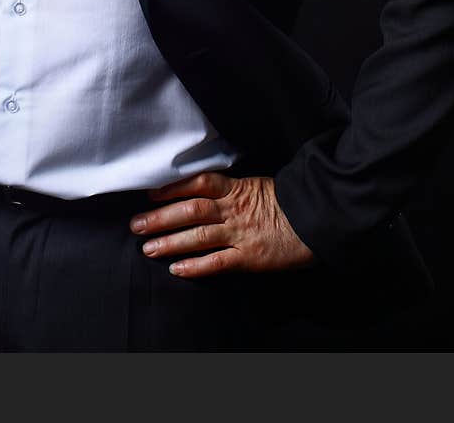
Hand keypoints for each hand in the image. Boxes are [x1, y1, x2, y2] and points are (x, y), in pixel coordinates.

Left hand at [129, 171, 314, 277]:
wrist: (317, 219)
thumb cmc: (288, 202)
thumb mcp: (256, 186)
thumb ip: (231, 189)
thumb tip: (203, 189)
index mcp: (235, 189)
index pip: (197, 184)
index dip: (172, 188)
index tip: (150, 193)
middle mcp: (233, 210)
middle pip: (190, 210)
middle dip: (160, 217)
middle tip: (136, 224)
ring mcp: (240, 234)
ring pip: (198, 236)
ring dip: (170, 242)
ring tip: (149, 248)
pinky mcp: (249, 258)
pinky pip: (217, 262)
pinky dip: (196, 266)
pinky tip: (177, 269)